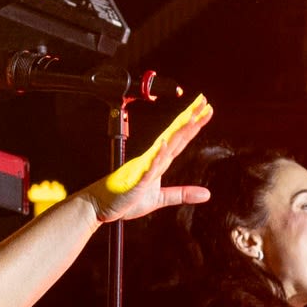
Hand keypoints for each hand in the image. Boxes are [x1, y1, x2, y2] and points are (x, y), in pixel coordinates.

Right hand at [81, 92, 214, 225]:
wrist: (100, 206)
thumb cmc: (126, 200)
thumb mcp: (160, 198)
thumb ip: (182, 194)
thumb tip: (207, 194)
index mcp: (159, 162)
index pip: (180, 139)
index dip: (193, 124)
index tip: (206, 109)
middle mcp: (153, 159)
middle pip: (175, 135)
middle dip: (190, 118)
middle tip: (204, 101)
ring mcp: (144, 167)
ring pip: (165, 145)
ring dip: (178, 131)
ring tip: (192, 117)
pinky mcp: (136, 179)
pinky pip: (148, 166)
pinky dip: (157, 154)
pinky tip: (165, 144)